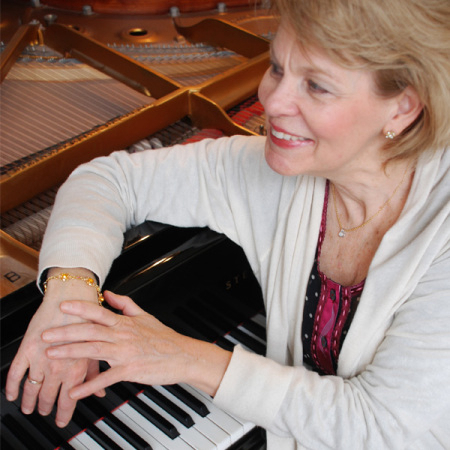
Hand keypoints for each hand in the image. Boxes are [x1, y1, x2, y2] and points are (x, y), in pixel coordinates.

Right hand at [5, 268, 104, 427]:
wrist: (73, 297)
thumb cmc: (88, 320)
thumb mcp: (96, 346)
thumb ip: (96, 372)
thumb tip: (102, 390)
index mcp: (77, 367)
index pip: (69, 400)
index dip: (64, 413)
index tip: (61, 420)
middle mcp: (58, 367)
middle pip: (48, 397)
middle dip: (46, 408)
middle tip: (45, 412)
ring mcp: (41, 359)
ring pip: (32, 389)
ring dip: (29, 401)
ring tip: (29, 407)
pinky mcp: (27, 348)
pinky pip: (15, 373)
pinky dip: (12, 386)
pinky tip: (11, 394)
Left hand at [42, 291, 231, 399]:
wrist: (183, 355)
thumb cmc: (165, 338)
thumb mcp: (145, 316)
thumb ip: (125, 303)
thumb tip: (108, 293)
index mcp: (125, 322)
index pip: (99, 312)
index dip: (80, 308)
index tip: (63, 305)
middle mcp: (123, 335)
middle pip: (90, 330)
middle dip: (66, 331)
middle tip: (46, 333)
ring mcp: (126, 352)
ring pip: (94, 350)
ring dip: (71, 352)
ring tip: (52, 355)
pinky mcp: (130, 369)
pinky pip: (107, 377)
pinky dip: (90, 385)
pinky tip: (75, 391)